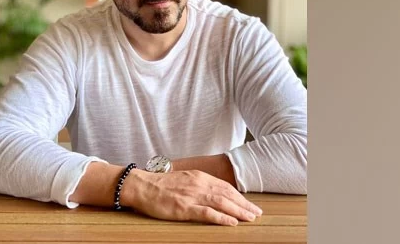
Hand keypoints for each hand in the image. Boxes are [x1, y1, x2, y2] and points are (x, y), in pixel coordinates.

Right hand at [121, 169, 262, 225]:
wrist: (143, 186)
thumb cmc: (160, 184)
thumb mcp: (183, 179)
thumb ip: (198, 184)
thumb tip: (213, 192)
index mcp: (199, 177)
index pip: (225, 187)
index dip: (240, 196)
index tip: (250, 204)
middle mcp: (198, 184)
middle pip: (227, 194)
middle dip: (244, 204)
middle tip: (257, 213)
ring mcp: (192, 196)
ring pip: (221, 203)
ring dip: (238, 211)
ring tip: (250, 218)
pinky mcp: (184, 208)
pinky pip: (207, 213)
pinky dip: (222, 218)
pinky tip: (232, 222)